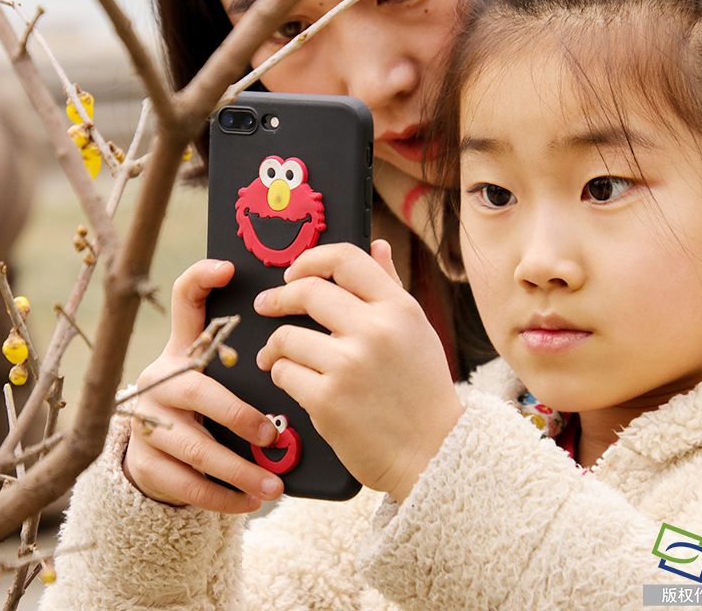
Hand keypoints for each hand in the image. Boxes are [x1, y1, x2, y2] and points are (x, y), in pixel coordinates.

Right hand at [123, 259, 284, 512]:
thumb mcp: (222, 370)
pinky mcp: (146, 462)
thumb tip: (310, 310)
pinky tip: (252, 501)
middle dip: (239, 415)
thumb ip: (253, 346)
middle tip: (272, 433)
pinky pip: (187, 484)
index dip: (200, 280)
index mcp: (183, 349)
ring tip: (273, 484)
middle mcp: (161, 379)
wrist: (160, 455)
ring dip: (239, 469)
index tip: (228, 269)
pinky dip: (224, 496)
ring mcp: (148, 422)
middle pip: (199, 390)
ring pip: (195, 447)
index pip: (185, 301)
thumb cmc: (210, 403)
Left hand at [254, 241, 463, 501]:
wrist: (435, 455)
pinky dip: (282, 376)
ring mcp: (349, 365)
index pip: (345, 259)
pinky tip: (293, 382)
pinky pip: (284, 373)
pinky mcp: (327, 400)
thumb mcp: (417, 331)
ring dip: (275, 346)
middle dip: (277, 298)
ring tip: (276, 356)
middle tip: (266, 306)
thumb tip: (376, 245)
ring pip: (287, 336)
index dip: (310, 259)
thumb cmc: (423, 392)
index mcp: (399, 309)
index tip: (292, 273)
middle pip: (306, 291)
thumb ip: (391, 286)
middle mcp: (375, 330)